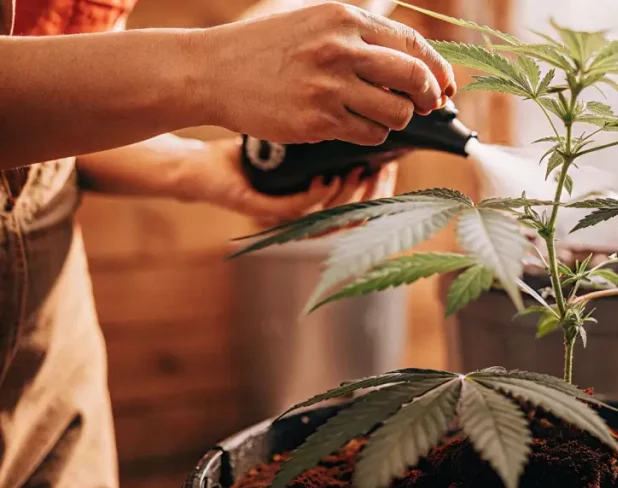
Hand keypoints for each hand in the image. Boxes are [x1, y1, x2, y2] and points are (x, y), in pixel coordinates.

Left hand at [179, 137, 396, 226]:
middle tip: (380, 170)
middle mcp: (302, 216)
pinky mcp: (261, 211)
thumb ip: (325, 136)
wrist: (201, 165)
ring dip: (348, 196)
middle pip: (352, 217)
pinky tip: (326, 178)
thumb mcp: (295, 141)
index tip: (390, 168)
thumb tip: (365, 114)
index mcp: (314, 202)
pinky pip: (298, 211)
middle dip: (371, 195)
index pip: (358, 206)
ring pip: (329, 217)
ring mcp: (284, 216)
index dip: (379, 192)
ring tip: (357, 170)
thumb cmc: (248, 154)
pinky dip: (315, 196)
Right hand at [196, 2, 456, 144]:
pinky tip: (351, 126)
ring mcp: (329, 85)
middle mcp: (340, 48)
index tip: (445, 86)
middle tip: (427, 106)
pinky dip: (370, 134)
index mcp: (343, 18)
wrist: (211, 72)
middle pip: (414, 78)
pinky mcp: (318, 119)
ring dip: (398, 119)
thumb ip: (360, 35)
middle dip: (430, 96)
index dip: (438, 69)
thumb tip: (415, 61)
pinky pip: (370, 134)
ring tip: (378, 115)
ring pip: (397, 111)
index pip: (412, 44)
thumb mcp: (314, 22)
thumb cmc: (267, 50)